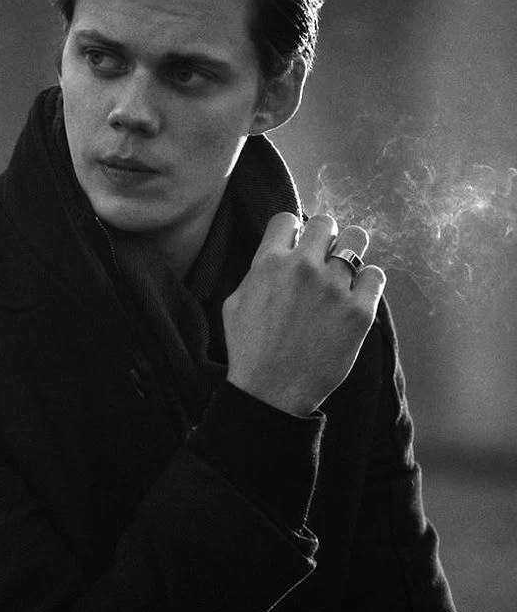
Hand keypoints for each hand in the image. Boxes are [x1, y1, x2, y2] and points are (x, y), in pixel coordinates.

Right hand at [223, 213, 385, 415]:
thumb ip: (256, 273)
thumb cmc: (250, 351)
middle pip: (325, 223)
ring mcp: (334, 288)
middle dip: (323, 237)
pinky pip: (376, 276)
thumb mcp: (234, 303)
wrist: (272, 392)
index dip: (292, 231)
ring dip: (351, 251)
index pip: (287, 219)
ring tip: (347, 269)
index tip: (296, 245)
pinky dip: (368, 282)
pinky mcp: (359, 311)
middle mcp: (303, 268)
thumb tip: (274, 257)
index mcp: (269, 263)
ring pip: (356, 240)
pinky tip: (358, 295)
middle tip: (323, 257)